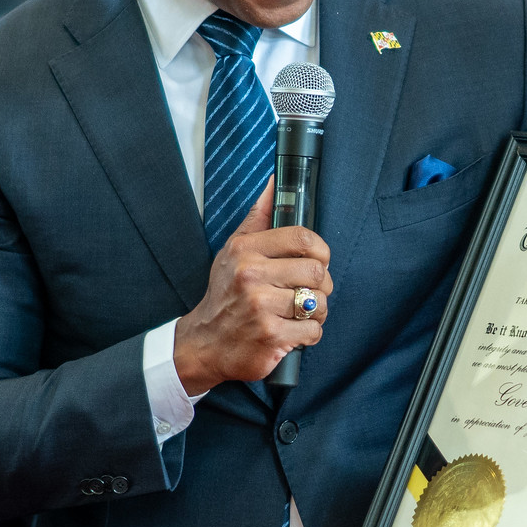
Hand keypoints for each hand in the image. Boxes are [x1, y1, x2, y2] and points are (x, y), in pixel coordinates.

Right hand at [174, 180, 332, 395]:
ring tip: (300, 313)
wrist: (204, 343)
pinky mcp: (271, 337)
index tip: (317, 260)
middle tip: (309, 291)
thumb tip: (274, 182)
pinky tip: (293, 331)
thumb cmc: (224, 295)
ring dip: (317, 312)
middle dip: (322, 285)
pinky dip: (310, 334)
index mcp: (245, 250)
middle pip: (316, 272)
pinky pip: (313, 331)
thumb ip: (258, 217)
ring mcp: (261, 308)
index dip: (321, 251)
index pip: (302, 239)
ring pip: (319, 303)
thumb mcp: (233, 251)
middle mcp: (251, 276)